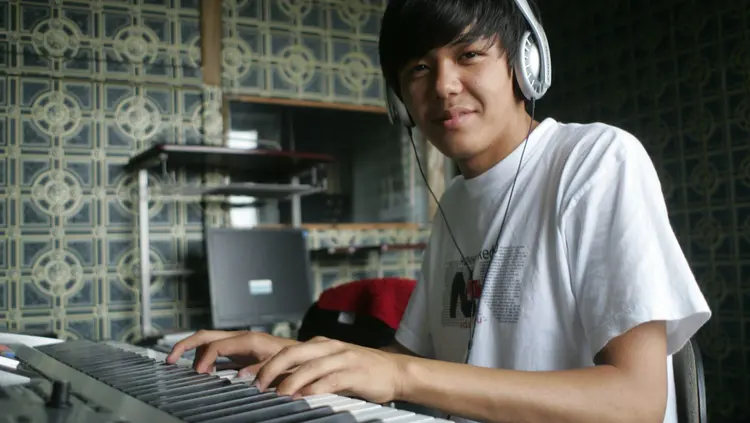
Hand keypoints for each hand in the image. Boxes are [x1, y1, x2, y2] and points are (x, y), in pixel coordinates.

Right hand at [165, 329, 297, 373]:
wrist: (305, 354)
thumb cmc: (295, 359)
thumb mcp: (281, 364)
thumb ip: (261, 368)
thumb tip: (240, 376)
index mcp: (250, 340)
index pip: (216, 345)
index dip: (204, 359)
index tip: (199, 375)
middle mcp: (242, 338)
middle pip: (206, 336)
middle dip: (185, 344)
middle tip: (169, 359)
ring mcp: (240, 343)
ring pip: (209, 342)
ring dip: (194, 353)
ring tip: (184, 368)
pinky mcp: (241, 350)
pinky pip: (217, 350)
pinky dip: (205, 358)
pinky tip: (203, 370)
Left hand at [254, 336, 405, 403]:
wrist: (395, 371)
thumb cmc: (360, 371)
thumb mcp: (331, 366)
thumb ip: (308, 372)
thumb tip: (279, 385)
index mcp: (320, 345)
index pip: (286, 349)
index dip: (264, 361)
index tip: (245, 375)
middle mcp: (329, 347)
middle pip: (293, 352)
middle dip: (270, 367)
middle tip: (255, 384)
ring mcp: (343, 358)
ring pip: (310, 365)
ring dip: (291, 379)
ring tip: (277, 393)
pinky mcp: (355, 372)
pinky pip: (332, 379)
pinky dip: (316, 387)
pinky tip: (305, 396)